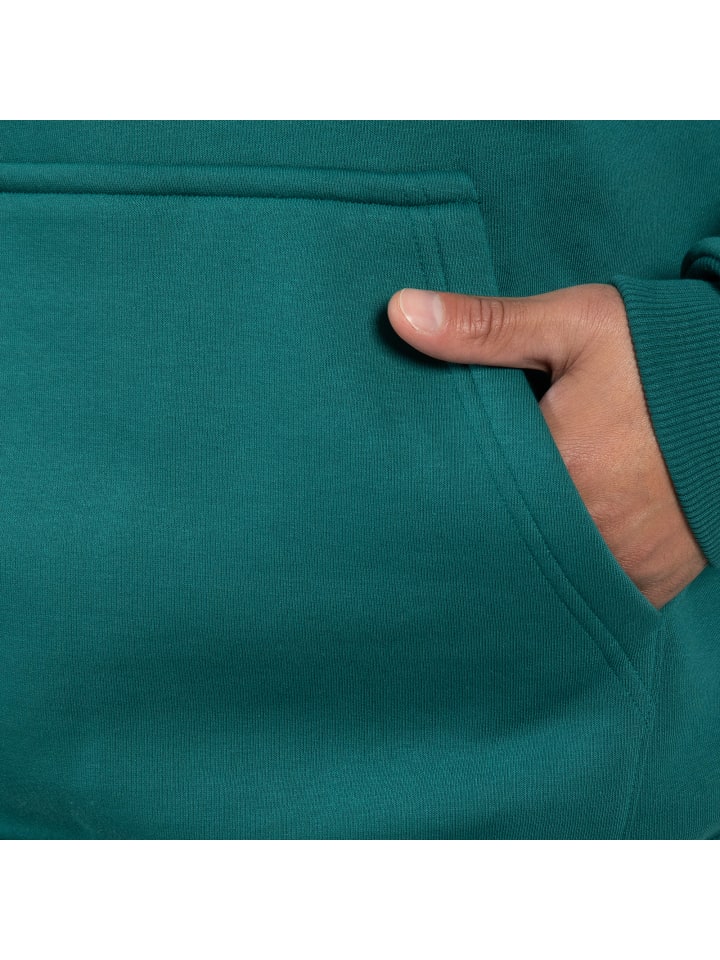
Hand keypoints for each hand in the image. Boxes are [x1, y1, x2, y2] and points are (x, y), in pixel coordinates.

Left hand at [387, 283, 706, 608]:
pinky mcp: (650, 581)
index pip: (468, 489)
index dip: (447, 480)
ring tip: (507, 525)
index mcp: (559, 464)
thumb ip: (486, 326)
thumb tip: (398, 313)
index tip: (428, 473)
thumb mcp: (574, 323)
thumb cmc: (664, 352)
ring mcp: (623, 561)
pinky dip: (571, 576)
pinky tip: (552, 551)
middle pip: (502, 538)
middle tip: (460, 505)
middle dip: (483, 520)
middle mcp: (589, 527)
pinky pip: (591, 593)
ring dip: (524, 552)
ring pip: (543, 573)